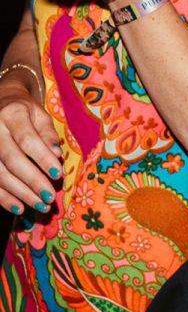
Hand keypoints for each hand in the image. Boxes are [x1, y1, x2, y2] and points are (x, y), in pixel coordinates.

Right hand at [0, 78, 60, 215]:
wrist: (0, 104)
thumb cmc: (25, 112)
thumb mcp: (40, 115)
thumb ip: (48, 134)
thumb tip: (57, 154)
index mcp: (12, 115)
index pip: (28, 140)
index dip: (43, 158)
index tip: (58, 174)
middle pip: (12, 160)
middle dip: (33, 181)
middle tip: (50, 196)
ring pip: (0, 174)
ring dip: (20, 193)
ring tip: (40, 205)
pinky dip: (4, 197)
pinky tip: (19, 207)